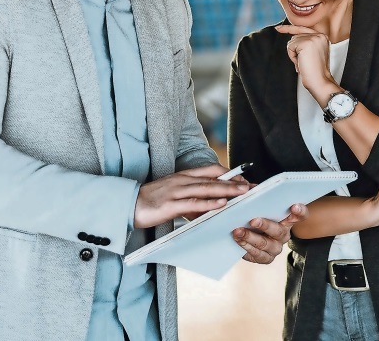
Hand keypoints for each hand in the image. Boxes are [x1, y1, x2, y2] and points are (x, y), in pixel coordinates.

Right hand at [134, 165, 250, 228]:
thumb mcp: (174, 196)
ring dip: (227, 190)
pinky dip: (209, 203)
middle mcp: (182, 180)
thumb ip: (192, 200)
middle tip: (252, 186)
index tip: (245, 180)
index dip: (229, 174)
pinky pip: (193, 203)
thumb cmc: (150, 202)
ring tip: (244, 192)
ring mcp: (176, 191)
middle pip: (213, 178)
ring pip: (206, 189)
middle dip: (234, 182)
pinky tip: (221, 204)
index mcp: (183, 176)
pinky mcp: (169, 205)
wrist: (126, 205)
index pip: (211, 171)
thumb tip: (211, 207)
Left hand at [232, 203, 308, 263]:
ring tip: (237, 231)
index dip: (300, 211)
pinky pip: (257, 255)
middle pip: (279, 231)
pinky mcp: (265, 258)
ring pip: (265, 244)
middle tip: (253, 220)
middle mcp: (284, 235)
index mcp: (287, 220)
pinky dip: (245, 247)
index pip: (301, 215)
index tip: (294, 205)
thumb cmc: (255, 215)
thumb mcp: (258, 206)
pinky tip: (238, 240)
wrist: (247, 235)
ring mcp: (275, 248)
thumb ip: (258, 197)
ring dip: (250, 237)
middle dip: (265, 225)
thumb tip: (248, 187)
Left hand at [274, 25, 336, 95]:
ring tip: (303, 63)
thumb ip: (306, 43)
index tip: (278, 28)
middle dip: (295, 50)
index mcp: (322, 37)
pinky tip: (300, 63)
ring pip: (292, 41)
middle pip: (295, 36)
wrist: (320, 81)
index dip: (289, 28)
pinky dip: (292, 57)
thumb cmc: (316, 71)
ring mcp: (313, 38)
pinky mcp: (306, 43)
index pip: (302, 29)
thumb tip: (292, 38)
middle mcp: (319, 35)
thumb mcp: (314, 53)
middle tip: (304, 62)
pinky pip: (290, 47)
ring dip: (294, 54)